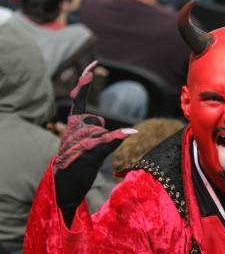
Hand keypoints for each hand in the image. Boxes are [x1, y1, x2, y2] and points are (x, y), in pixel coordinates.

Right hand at [54, 62, 136, 225]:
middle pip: (97, 120)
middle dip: (100, 133)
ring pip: (102, 132)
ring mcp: (80, 138)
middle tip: (87, 151)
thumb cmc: (77, 164)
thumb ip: (101, 132)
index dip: (84, 82)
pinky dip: (118, 136)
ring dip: (102, 145)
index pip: (79, 99)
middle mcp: (73, 128)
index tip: (92, 67)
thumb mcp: (89, 145)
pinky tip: (131, 133)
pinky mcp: (88, 151)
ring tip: (87, 158)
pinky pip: (106, 140)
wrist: (64, 185)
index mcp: (72, 124)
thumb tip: (114, 125)